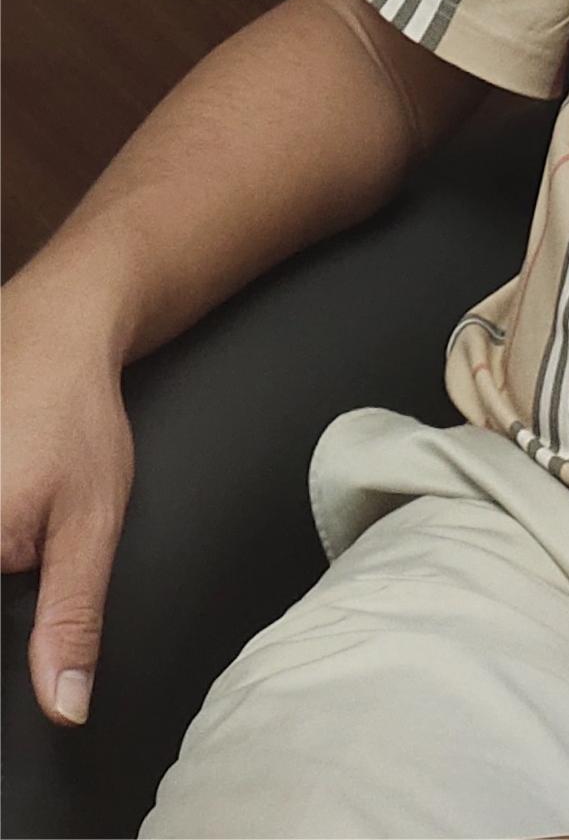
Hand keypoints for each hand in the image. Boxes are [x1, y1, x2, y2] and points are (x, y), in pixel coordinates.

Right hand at [0, 273, 134, 725]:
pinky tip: (11, 495)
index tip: (28, 579)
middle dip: (10, 580)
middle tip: (30, 521)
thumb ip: (71, 619)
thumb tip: (65, 707)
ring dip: (4, 561)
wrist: (52, 331)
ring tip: (18, 500)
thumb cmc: (75, 418)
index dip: (10, 649)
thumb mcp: (90, 522)